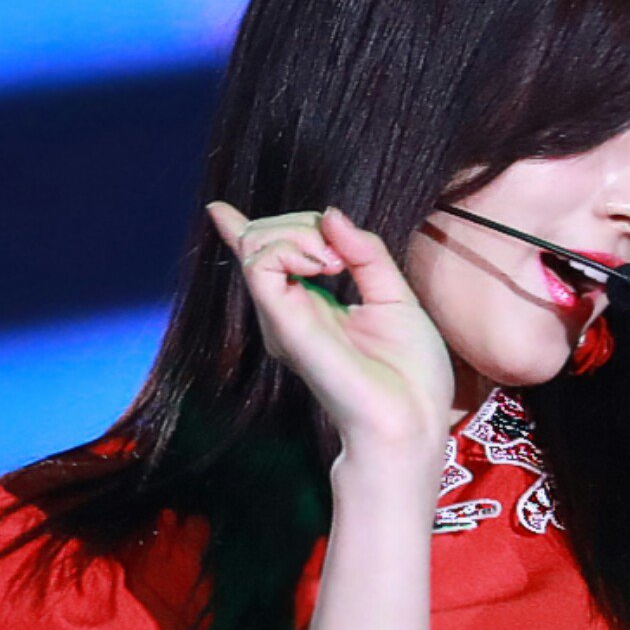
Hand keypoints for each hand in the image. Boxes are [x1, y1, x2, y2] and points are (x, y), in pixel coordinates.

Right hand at [205, 202, 454, 451]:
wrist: (411, 419)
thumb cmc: (410, 373)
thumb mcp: (395, 294)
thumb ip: (365, 252)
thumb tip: (330, 215)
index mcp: (314, 308)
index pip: (266, 262)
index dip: (241, 231)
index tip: (218, 210)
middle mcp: (289, 313)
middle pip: (264, 240)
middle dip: (300, 223)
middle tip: (341, 255)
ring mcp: (282, 320)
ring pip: (258, 245)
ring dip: (299, 233)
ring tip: (334, 262)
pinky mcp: (283, 324)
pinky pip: (261, 264)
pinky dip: (291, 246)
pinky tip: (323, 264)